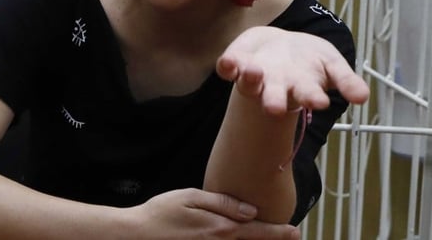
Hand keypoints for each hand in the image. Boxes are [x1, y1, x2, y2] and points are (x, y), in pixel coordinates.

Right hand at [130, 188, 299, 238]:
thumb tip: (250, 210)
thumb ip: (221, 203)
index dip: (278, 232)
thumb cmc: (161, 212)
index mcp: (220, 228)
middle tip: (289, 236)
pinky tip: (239, 238)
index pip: (257, 231)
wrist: (137, 235)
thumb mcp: (190, 196)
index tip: (295, 232)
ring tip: (270, 238)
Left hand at [216, 26, 369, 115]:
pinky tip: (228, 62)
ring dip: (250, 80)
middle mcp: (277, 85)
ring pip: (250, 83)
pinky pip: (228, 67)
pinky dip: (227, 65)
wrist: (282, 44)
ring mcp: (255, 74)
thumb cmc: (310, 60)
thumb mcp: (332, 65)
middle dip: (274, 101)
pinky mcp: (237, 61)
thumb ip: (346, 81)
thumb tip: (363, 97)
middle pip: (274, 96)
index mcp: (301, 87)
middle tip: (274, 108)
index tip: (319, 102)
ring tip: (254, 73)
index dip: (311, 98)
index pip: (307, 95)